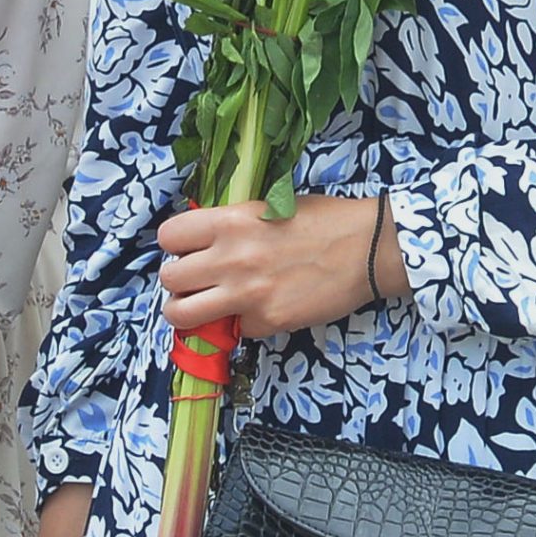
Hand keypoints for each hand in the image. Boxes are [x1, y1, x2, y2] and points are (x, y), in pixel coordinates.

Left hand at [155, 192, 406, 340]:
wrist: (368, 248)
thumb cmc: (322, 221)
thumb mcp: (267, 207)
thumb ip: (231, 225)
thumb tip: (201, 242)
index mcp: (229, 222)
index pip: (168, 236)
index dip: (175, 245)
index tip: (188, 250)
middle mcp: (230, 259)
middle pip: (168, 279)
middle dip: (179, 281)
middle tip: (198, 281)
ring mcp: (246, 294)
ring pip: (181, 314)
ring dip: (190, 311)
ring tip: (208, 305)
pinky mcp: (266, 321)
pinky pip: (235, 329)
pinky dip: (245, 323)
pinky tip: (264, 309)